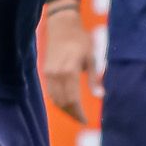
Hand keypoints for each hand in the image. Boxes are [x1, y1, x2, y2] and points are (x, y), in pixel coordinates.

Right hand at [41, 5, 91, 122]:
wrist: (62, 25)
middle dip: (72, 114)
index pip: (73, 100)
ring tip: (75, 113)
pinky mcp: (45, 71)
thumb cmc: (80, 39)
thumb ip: (95, 78)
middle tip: (82, 120)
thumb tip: (100, 96)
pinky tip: (67, 102)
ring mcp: (49, 73)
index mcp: (69, 71)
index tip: (86, 121)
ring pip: (54, 99)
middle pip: (62, 102)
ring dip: (64, 109)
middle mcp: (56, 74)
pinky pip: (50, 92)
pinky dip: (58, 100)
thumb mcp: (92, 57)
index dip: (79, 113)